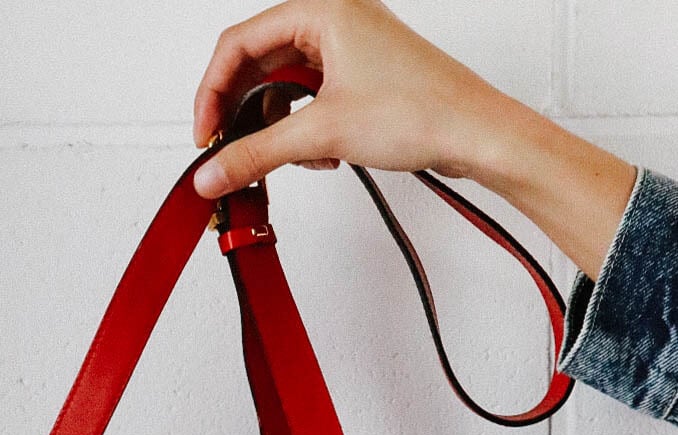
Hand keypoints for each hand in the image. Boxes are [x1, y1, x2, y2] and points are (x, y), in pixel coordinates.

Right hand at [192, 0, 508, 198]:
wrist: (476, 134)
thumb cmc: (422, 110)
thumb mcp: (321, 133)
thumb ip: (256, 154)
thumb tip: (212, 172)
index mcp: (324, 10)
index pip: (240, 43)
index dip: (213, 91)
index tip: (205, 134)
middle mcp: (335, 21)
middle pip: (259, 63)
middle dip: (243, 112)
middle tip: (229, 150)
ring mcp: (349, 50)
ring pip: (285, 86)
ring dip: (277, 126)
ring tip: (285, 155)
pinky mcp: (361, 79)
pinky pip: (311, 100)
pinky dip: (304, 130)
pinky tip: (320, 154)